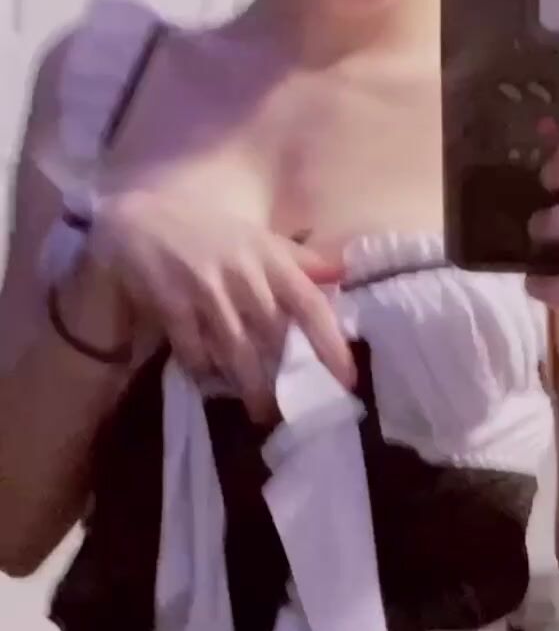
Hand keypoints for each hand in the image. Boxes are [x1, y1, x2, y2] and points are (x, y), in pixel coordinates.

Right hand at [87, 188, 353, 417]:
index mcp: (271, 260)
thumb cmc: (209, 231)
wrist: (142, 219)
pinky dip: (204, 370)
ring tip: (261, 411)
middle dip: (286, 377)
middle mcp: (244, 277)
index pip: (311, 305)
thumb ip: (301, 258)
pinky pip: (195, 351)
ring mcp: (207, 293)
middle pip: (275, 339)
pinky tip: (210, 381)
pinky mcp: (172, 306)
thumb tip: (344, 271)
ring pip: (237, 353)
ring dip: (251, 387)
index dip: (332, 345)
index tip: (345, 379)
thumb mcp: (259, 237)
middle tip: (297, 406)